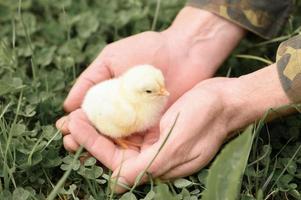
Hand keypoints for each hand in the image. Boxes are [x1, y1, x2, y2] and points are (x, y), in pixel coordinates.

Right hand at [57, 6, 244, 151]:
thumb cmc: (146, 49)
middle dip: (83, 139)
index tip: (65, 127)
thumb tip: (68, 105)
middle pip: (98, 132)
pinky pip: (137, 143)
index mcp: (107, 97)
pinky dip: (124, 150)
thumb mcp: (111, 59)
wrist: (184, 51)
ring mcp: (138, 123)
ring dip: (98, 149)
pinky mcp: (155, 129)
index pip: (87, 115)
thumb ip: (90, 80)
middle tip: (71, 143)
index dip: (75, 123)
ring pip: (115, 141)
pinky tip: (111, 156)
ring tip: (84, 152)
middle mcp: (121, 113)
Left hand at [65, 64, 290, 193]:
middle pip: (113, 153)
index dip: (93, 147)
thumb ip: (149, 166)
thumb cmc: (205, 119)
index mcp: (157, 166)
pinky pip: (130, 129)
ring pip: (119, 141)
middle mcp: (153, 158)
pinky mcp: (157, 130)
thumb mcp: (177, 144)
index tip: (76, 126)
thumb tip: (116, 184)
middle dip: (90, 138)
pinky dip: (114, 120)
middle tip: (70, 121)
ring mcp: (155, 144)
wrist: (225, 101)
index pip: (116, 163)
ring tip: (79, 114)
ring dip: (99, 128)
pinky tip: (103, 108)